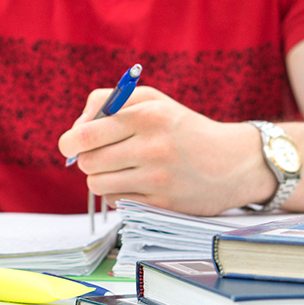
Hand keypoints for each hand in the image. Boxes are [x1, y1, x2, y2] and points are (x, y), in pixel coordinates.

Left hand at [57, 86, 273, 215]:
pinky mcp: (162, 203)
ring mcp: (158, 178)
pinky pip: (116, 200)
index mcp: (147, 116)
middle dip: (87, 159)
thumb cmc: (181, 128)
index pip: (85, 134)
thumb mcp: (152, 101)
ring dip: (100, 177)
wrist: (233, 162)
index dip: (70, 142)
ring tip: (120, 168)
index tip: (71, 144)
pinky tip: (136, 183)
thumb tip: (75, 127)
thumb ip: (108, 102)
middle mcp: (152, 147)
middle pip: (87, 161)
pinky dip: (117, 193)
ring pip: (97, 183)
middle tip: (102, 155)